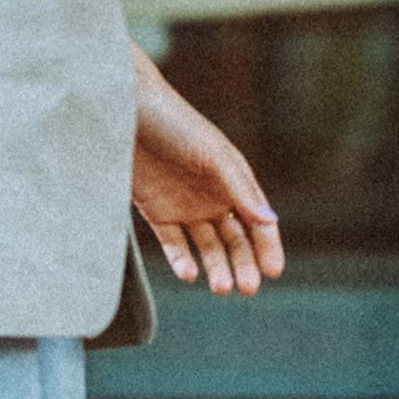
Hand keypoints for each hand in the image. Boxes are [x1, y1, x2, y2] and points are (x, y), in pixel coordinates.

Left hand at [131, 53, 283, 296]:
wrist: (124, 111)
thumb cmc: (174, 124)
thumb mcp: (212, 155)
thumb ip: (239, 189)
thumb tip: (269, 220)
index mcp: (234, 180)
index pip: (258, 221)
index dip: (268, 246)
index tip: (273, 271)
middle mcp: (214, 197)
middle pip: (235, 240)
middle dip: (244, 264)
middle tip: (246, 288)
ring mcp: (186, 206)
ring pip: (207, 247)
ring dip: (216, 267)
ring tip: (221, 286)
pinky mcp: (157, 212)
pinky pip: (174, 244)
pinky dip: (182, 260)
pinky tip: (189, 273)